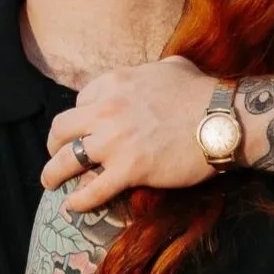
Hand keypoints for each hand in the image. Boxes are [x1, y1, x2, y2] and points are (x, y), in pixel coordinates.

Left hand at [42, 57, 218, 210]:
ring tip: (50, 183)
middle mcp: (106, 110)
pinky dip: (79, 201)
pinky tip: (72, 207)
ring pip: (66, 159)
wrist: (223, 120)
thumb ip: (152, 70)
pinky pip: (92, 189)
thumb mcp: (172, 67)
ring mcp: (115, 141)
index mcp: (114, 83)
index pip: (82, 101)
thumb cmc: (204, 92)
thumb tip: (156, 72)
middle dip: (54, 144)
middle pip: (62, 128)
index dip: (81, 118)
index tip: (86, 130)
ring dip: (53, 173)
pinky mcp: (129, 169)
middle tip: (55, 154)